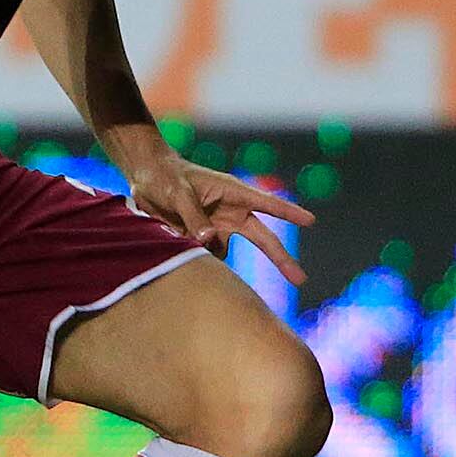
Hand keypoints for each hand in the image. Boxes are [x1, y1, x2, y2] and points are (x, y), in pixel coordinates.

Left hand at [121, 149, 315, 286]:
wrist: (145, 179)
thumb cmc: (166, 177)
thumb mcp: (178, 193)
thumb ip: (194, 217)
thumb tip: (209, 242)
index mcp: (232, 193)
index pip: (267, 204)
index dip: (289, 212)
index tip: (310, 220)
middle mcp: (231, 212)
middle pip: (262, 239)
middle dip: (281, 259)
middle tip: (301, 280)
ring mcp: (218, 227)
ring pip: (224, 253)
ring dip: (208, 256)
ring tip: (178, 233)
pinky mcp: (202, 240)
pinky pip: (205, 257)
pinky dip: (193, 257)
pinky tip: (172, 237)